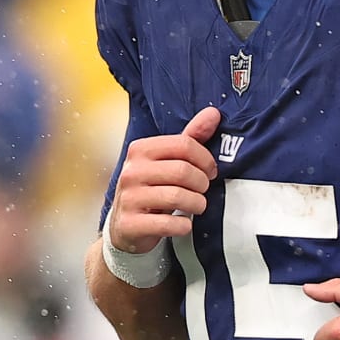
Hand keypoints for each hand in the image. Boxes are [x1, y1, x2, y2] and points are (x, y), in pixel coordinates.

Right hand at [106, 106, 220, 253]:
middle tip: (203, 190)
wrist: (125, 226)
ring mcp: (129, 198)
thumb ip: (190, 138)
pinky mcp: (130, 223)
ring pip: (178, 196)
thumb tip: (214, 113)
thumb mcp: (167, 161)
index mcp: (140, 150)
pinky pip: (168, 223)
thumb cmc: (151, 189)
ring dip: (197, 204)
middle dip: (202, 183)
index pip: (184, 144)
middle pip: (183, 171)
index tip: (210, 171)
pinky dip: (183, 225)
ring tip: (197, 206)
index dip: (205, 159)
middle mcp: (131, 171)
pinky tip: (183, 223)